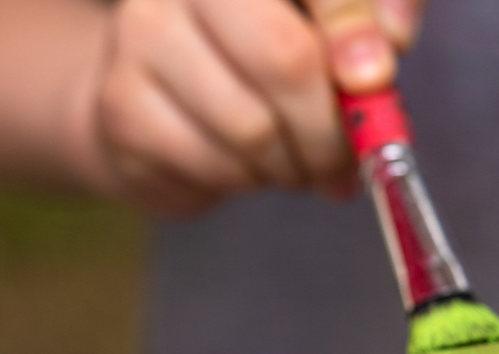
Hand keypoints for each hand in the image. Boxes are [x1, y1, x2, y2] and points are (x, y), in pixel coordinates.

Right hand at [89, 0, 424, 213]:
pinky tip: (243, 165)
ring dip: (290, 166)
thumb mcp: (321, 27)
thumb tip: (376, 70)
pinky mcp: (121, 108)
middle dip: (330, 127)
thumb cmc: (255, 54)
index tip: (375, 79)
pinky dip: (246, 182)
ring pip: (252, 129)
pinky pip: (214, 168)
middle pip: (283, 59)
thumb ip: (363, 30)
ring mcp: (142, 38)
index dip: (352, 28)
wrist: (153, 93)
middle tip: (341, 155)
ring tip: (290, 160)